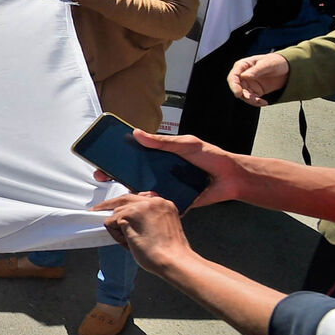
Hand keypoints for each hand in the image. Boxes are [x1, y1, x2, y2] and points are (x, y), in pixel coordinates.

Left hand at [93, 192, 193, 275]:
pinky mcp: (128, 215)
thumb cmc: (170, 251)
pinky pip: (110, 223)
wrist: (174, 261)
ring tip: (133, 242)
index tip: (117, 207)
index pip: (139, 198)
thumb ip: (149, 218)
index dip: (126, 205)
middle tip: (96, 210)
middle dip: (109, 205)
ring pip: (116, 213)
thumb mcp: (163, 226)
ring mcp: (140, 206)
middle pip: (124, 198)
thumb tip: (130, 219)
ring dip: (119, 229)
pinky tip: (130, 243)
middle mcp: (153, 201)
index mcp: (163, 203)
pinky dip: (116, 235)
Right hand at [111, 130, 245, 207]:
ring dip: (130, 189)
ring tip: (122, 189)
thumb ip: (162, 142)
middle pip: (132, 172)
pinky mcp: (172, 199)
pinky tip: (144, 198)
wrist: (231, 178)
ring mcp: (165, 185)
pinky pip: (157, 201)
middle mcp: (159, 170)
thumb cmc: (211, 158)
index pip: (134, 154)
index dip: (117, 155)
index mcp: (160, 155)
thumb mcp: (186, 144)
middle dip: (114, 173)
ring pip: (141, 188)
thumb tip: (137, 133)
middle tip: (102, 175)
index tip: (102, 155)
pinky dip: (149, 200)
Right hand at [227, 53, 289, 106]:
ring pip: (244, 95)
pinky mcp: (256, 91)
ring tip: (260, 101)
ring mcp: (249, 84)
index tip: (238, 93)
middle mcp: (244, 76)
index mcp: (243, 66)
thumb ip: (256, 70)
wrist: (287, 68)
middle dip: (243, 95)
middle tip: (251, 98)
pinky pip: (253, 99)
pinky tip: (264, 102)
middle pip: (237, 88)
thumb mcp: (267, 64)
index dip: (234, 85)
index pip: (233, 76)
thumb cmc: (276, 61)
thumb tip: (244, 76)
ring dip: (250, 100)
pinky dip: (257, 102)